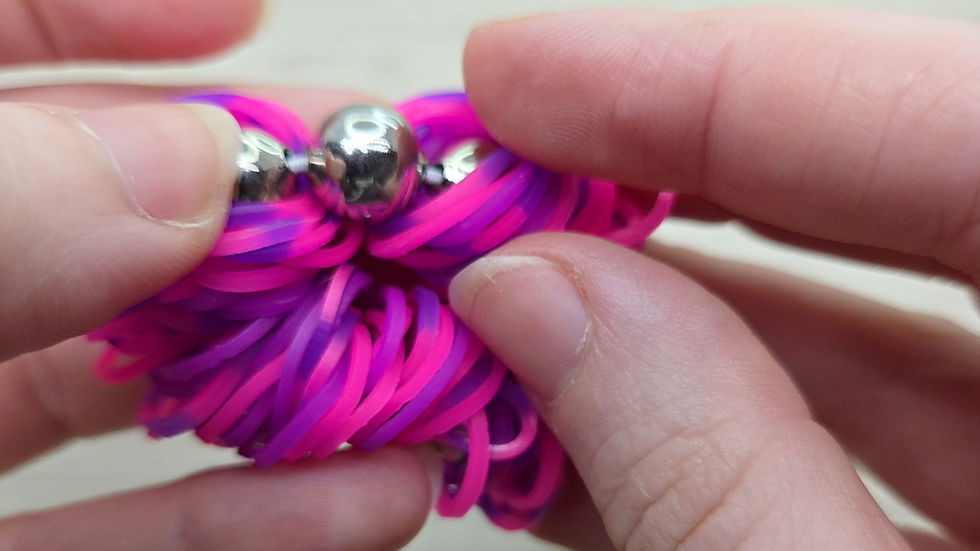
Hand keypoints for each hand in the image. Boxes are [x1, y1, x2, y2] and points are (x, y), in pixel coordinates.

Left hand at [0, 2, 433, 549]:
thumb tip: (189, 166)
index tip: (245, 17)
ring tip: (431, 358)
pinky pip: (125, 532)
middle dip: (256, 214)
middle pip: (105, 224)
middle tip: (385, 213)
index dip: (109, 16)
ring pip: (133, 385)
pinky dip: (254, 517)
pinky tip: (373, 496)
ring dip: (293, 377)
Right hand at [451, 8, 979, 550]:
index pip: (971, 135)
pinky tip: (581, 432)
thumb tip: (534, 294)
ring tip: (512, 308)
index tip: (525, 75)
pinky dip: (717, 435)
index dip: (736, 86)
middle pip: (916, 208)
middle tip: (512, 164)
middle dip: (694, 179)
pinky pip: (867, 452)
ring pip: (881, 340)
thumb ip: (708, 476)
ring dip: (675, 323)